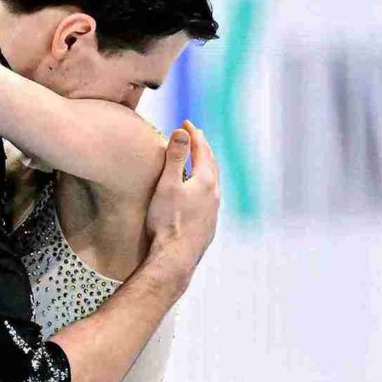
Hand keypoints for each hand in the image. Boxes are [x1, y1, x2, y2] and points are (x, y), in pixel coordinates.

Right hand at [145, 123, 219, 284]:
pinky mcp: (209, 226)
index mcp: (205, 181)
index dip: (194, 134)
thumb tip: (182, 131)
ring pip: (213, 183)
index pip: (202, 150)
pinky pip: (210, 199)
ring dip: (206, 168)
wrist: (175, 258)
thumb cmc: (167, 221)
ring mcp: (213, 212)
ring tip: (199, 162)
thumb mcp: (167, 184)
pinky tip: (199, 195)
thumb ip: (174, 157)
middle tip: (195, 136)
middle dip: (203, 148)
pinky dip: (205, 187)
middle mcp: (214, 195)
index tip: (187, 123)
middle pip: (211, 165)